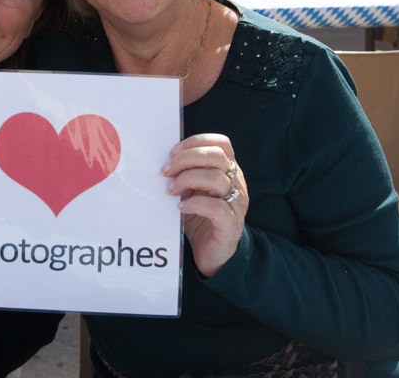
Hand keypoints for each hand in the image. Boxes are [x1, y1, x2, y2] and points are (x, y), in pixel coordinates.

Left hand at [162, 133, 248, 276]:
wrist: (213, 254)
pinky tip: (181, 208)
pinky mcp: (231, 225)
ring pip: (217, 179)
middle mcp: (236, 184)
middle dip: (186, 159)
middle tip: (166, 172)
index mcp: (228, 171)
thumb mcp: (191, 191)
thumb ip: (184, 174)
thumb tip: (162, 161)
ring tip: (171, 191)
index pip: (221, 143)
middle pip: (217, 156)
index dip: (194, 143)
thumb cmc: (199, 218)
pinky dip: (195, 204)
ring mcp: (236, 204)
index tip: (172, 153)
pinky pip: (217, 208)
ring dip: (187, 180)